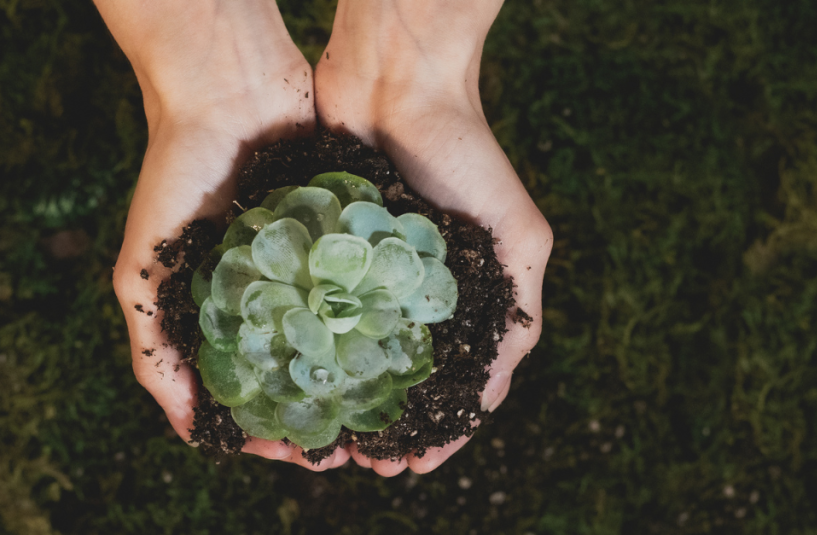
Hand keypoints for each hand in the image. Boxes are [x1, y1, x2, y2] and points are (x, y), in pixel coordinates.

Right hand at [98, 0, 348, 470]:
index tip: (294, 453)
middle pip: (301, 369)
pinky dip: (382, 318)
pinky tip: (401, 349)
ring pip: (341, 335)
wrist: (227, 91)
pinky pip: (369, 285)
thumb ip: (153, 348)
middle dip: (322, 412)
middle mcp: (268, 293)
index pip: (248, 388)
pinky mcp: (343, 233)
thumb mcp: (143, 271)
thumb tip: (189, 432)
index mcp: (221, 310)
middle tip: (351, 444)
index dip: (267, 427)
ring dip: (359, 377)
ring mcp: (309, 264)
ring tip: (381, 411)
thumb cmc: (174, 178)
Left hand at [314, 0, 551, 475]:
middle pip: (401, 378)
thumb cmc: (467, 155)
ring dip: (345, 399)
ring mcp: (369, 274)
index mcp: (467, 296)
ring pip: (354, 354)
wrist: (396, 85)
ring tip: (327, 438)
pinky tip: (297, 379)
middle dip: (386, 425)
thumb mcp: (519, 235)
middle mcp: (417, 292)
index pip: (457, 381)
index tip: (416, 464)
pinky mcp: (328, 251)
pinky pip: (317, 309)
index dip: (441, 427)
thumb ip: (519, 308)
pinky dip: (311, 348)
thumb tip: (494, 391)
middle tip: (364, 464)